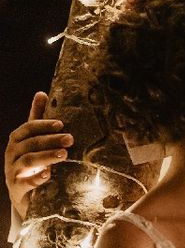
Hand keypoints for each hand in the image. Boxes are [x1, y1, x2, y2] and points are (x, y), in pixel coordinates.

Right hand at [4, 92, 73, 217]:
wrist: (26, 192)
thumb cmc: (34, 159)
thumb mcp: (35, 138)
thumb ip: (37, 117)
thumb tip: (41, 93)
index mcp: (17, 140)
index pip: (28, 127)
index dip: (43, 124)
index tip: (61, 123)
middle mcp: (12, 154)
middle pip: (30, 144)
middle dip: (51, 140)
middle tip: (70, 139)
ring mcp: (13, 172)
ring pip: (28, 161)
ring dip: (46, 156)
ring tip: (64, 155)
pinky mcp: (17, 189)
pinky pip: (24, 183)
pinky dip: (36, 179)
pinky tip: (48, 175)